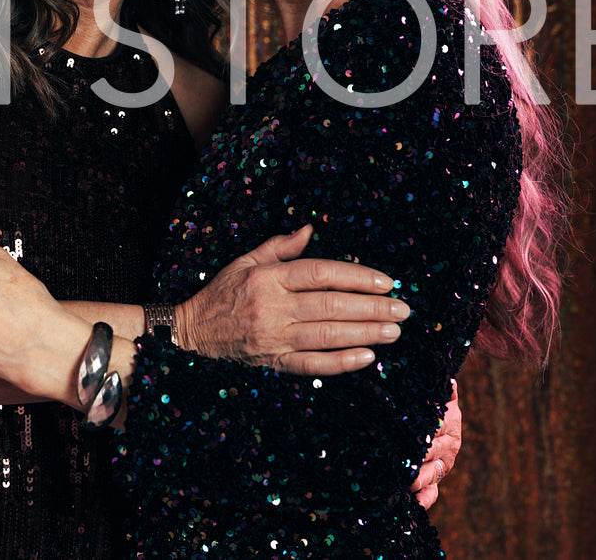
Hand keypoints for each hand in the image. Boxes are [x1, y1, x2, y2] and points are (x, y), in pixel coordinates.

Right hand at [176, 225, 409, 374]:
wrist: (194, 330)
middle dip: (371, 308)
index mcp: (268, 277)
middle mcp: (272, 307)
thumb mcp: (246, 260)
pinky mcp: (274, 361)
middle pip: (330, 306)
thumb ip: (280, 246)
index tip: (385, 281)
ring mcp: (274, 337)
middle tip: (401, 310)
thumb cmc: (223, 291)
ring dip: (365, 333)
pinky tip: (367, 358)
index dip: (355, 276)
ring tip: (394, 331)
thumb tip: (310, 229)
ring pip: (326, 335)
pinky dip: (341, 362)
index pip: (320, 273)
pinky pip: (312, 365)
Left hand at [411, 380, 461, 508]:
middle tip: (403, 462)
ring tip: (407, 483)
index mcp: (450, 421)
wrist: (431, 415)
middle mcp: (449, 444)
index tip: (414, 434)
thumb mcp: (433, 393)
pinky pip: (433, 492)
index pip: (439, 426)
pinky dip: (425, 499)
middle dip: (418, 457)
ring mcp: (442, 464)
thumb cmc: (424, 401)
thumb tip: (450, 381)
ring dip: (420, 479)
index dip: (427, 431)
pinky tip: (415, 502)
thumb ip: (442, 390)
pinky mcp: (435, 480)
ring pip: (433, 473)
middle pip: (433, 452)